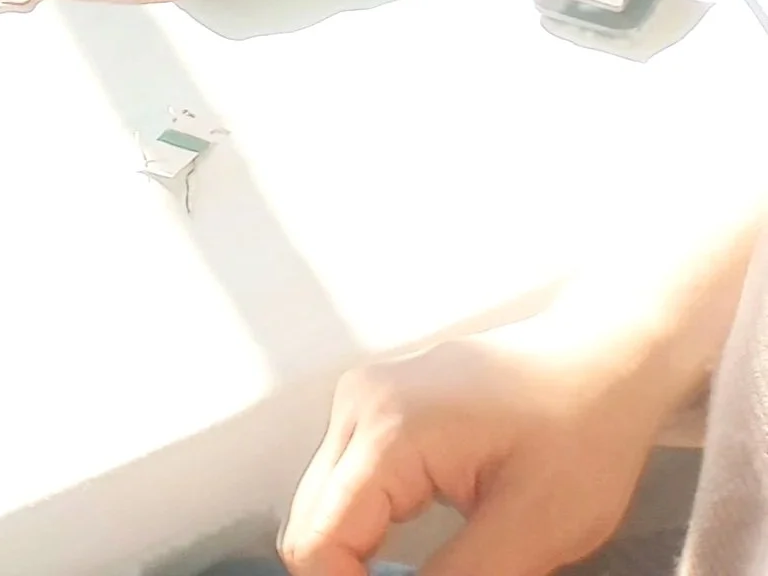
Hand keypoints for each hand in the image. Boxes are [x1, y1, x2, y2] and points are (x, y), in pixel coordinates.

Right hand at [281, 320, 676, 575]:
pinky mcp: (378, 403)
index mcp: (388, 431)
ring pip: (325, 504)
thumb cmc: (581, 437)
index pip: (319, 540)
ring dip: (360, 555)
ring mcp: (363, 397)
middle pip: (311, 523)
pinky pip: (347, 480)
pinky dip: (370, 526)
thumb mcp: (531, 532)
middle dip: (352, 575)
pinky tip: (419, 546)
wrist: (604, 361)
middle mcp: (358, 405)